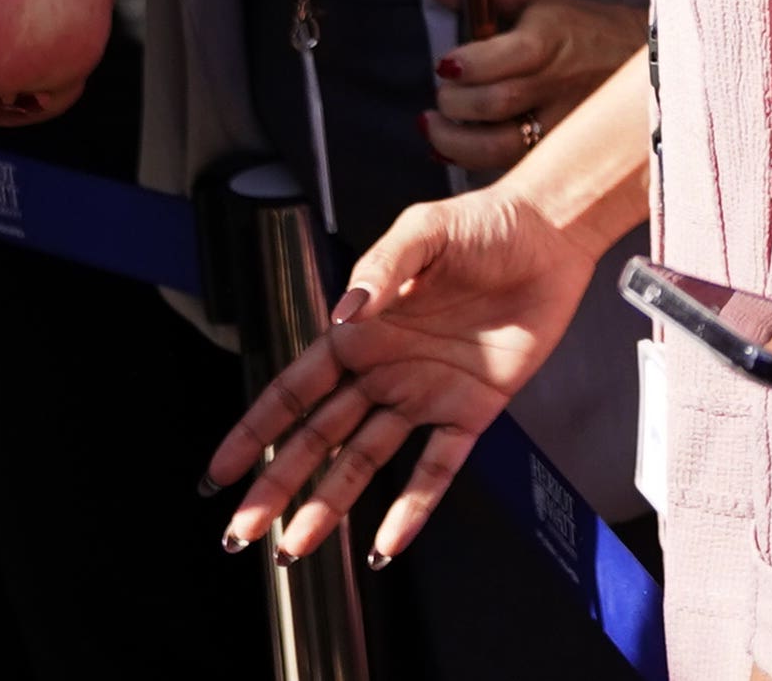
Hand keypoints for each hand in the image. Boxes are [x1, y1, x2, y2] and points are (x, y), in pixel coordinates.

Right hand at [208, 185, 601, 561]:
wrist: (550, 234)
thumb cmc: (483, 224)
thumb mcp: (422, 231)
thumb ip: (379, 271)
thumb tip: (344, 316)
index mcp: (361, 332)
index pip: (294, 392)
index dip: (254, 431)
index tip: (221, 471)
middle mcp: (385, 370)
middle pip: (318, 439)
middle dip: (278, 485)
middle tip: (241, 530)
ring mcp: (426, 394)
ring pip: (365, 463)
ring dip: (330, 506)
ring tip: (296, 547)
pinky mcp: (473, 409)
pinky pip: (437, 469)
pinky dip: (413, 508)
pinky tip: (387, 544)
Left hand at [423, 0, 644, 172]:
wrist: (644, 68)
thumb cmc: (587, 30)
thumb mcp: (544, 0)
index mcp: (550, 40)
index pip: (504, 58)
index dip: (467, 65)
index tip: (445, 64)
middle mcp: (556, 85)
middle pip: (496, 103)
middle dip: (455, 103)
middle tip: (441, 96)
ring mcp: (560, 125)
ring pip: (501, 146)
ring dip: (456, 142)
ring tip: (435, 127)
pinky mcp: (560, 155)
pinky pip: (512, 166)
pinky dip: (474, 161)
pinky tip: (454, 150)